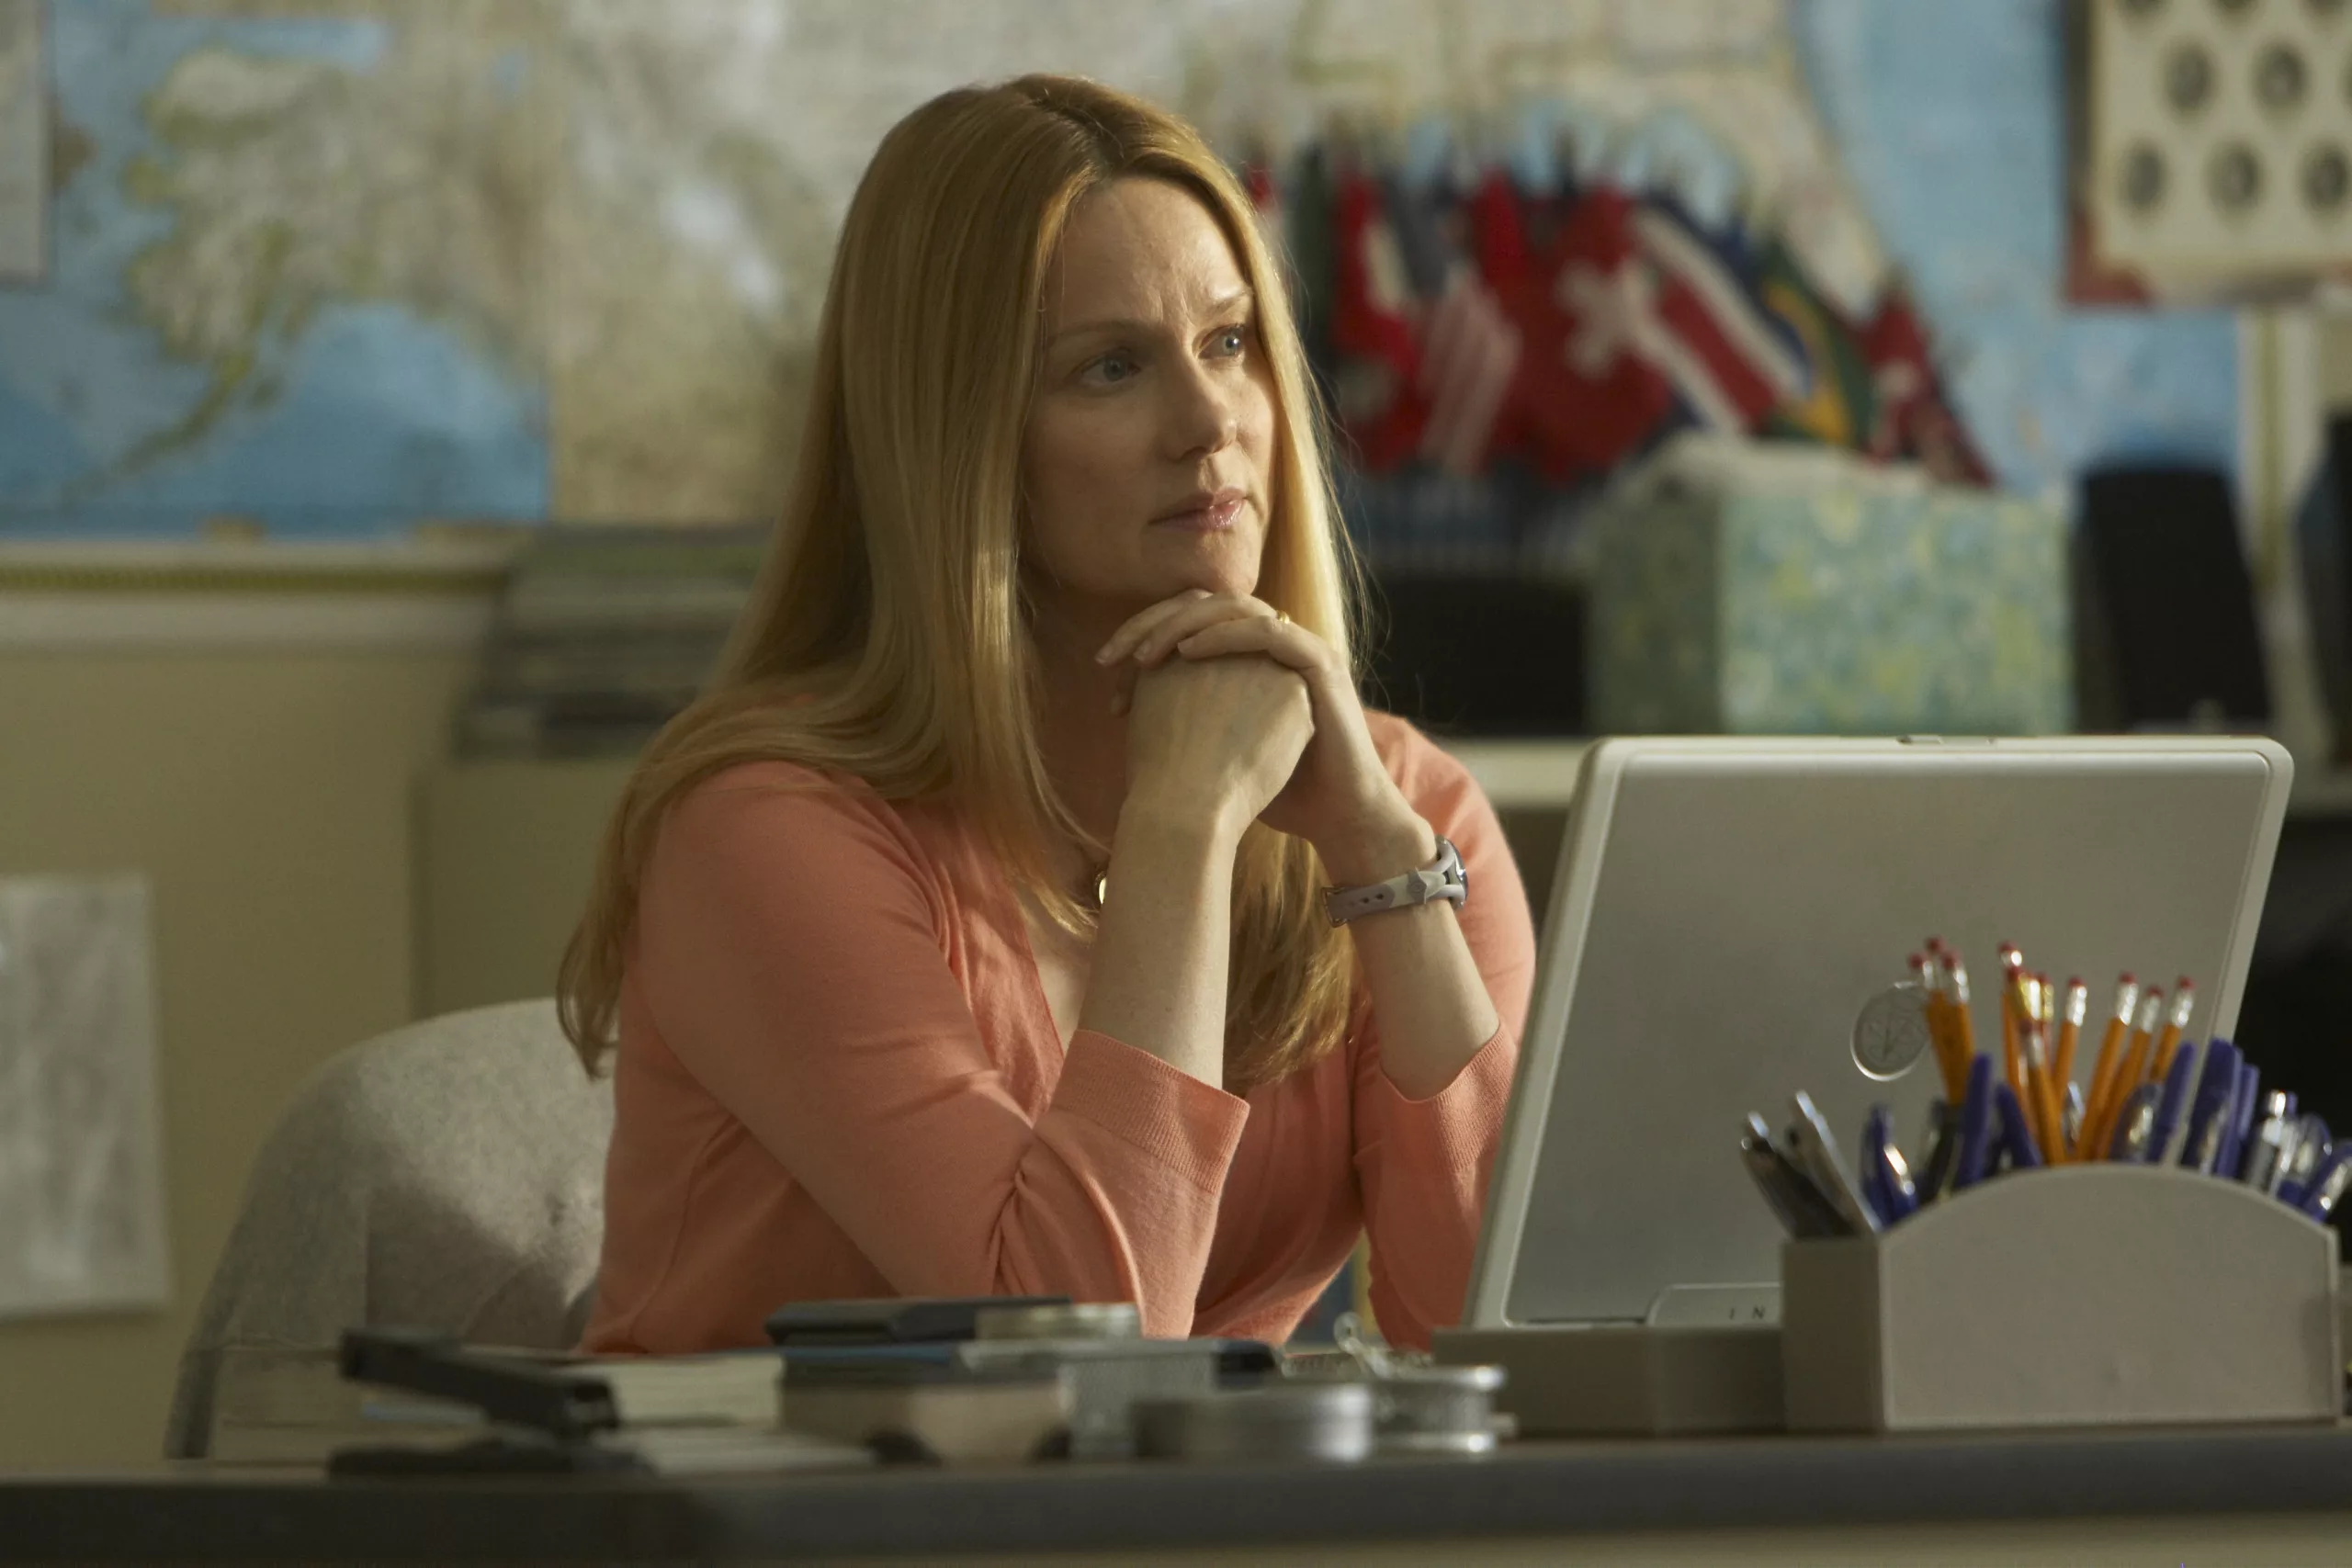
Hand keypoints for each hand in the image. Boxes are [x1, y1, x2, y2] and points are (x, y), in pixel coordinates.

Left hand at [1099, 592, 1424, 865]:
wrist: (1335, 818)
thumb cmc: (1274, 793)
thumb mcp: (1216, 751)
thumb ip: (1184, 720)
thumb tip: (1129, 711)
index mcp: (1252, 657)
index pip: (1192, 620)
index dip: (1146, 633)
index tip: (1105, 666)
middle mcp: (1277, 643)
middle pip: (1207, 603)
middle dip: (1153, 623)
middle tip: (1112, 654)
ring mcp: (1302, 648)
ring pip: (1236, 607)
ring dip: (1183, 624)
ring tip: (1144, 655)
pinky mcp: (1320, 664)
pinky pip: (1268, 631)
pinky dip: (1224, 636)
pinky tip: (1186, 655)